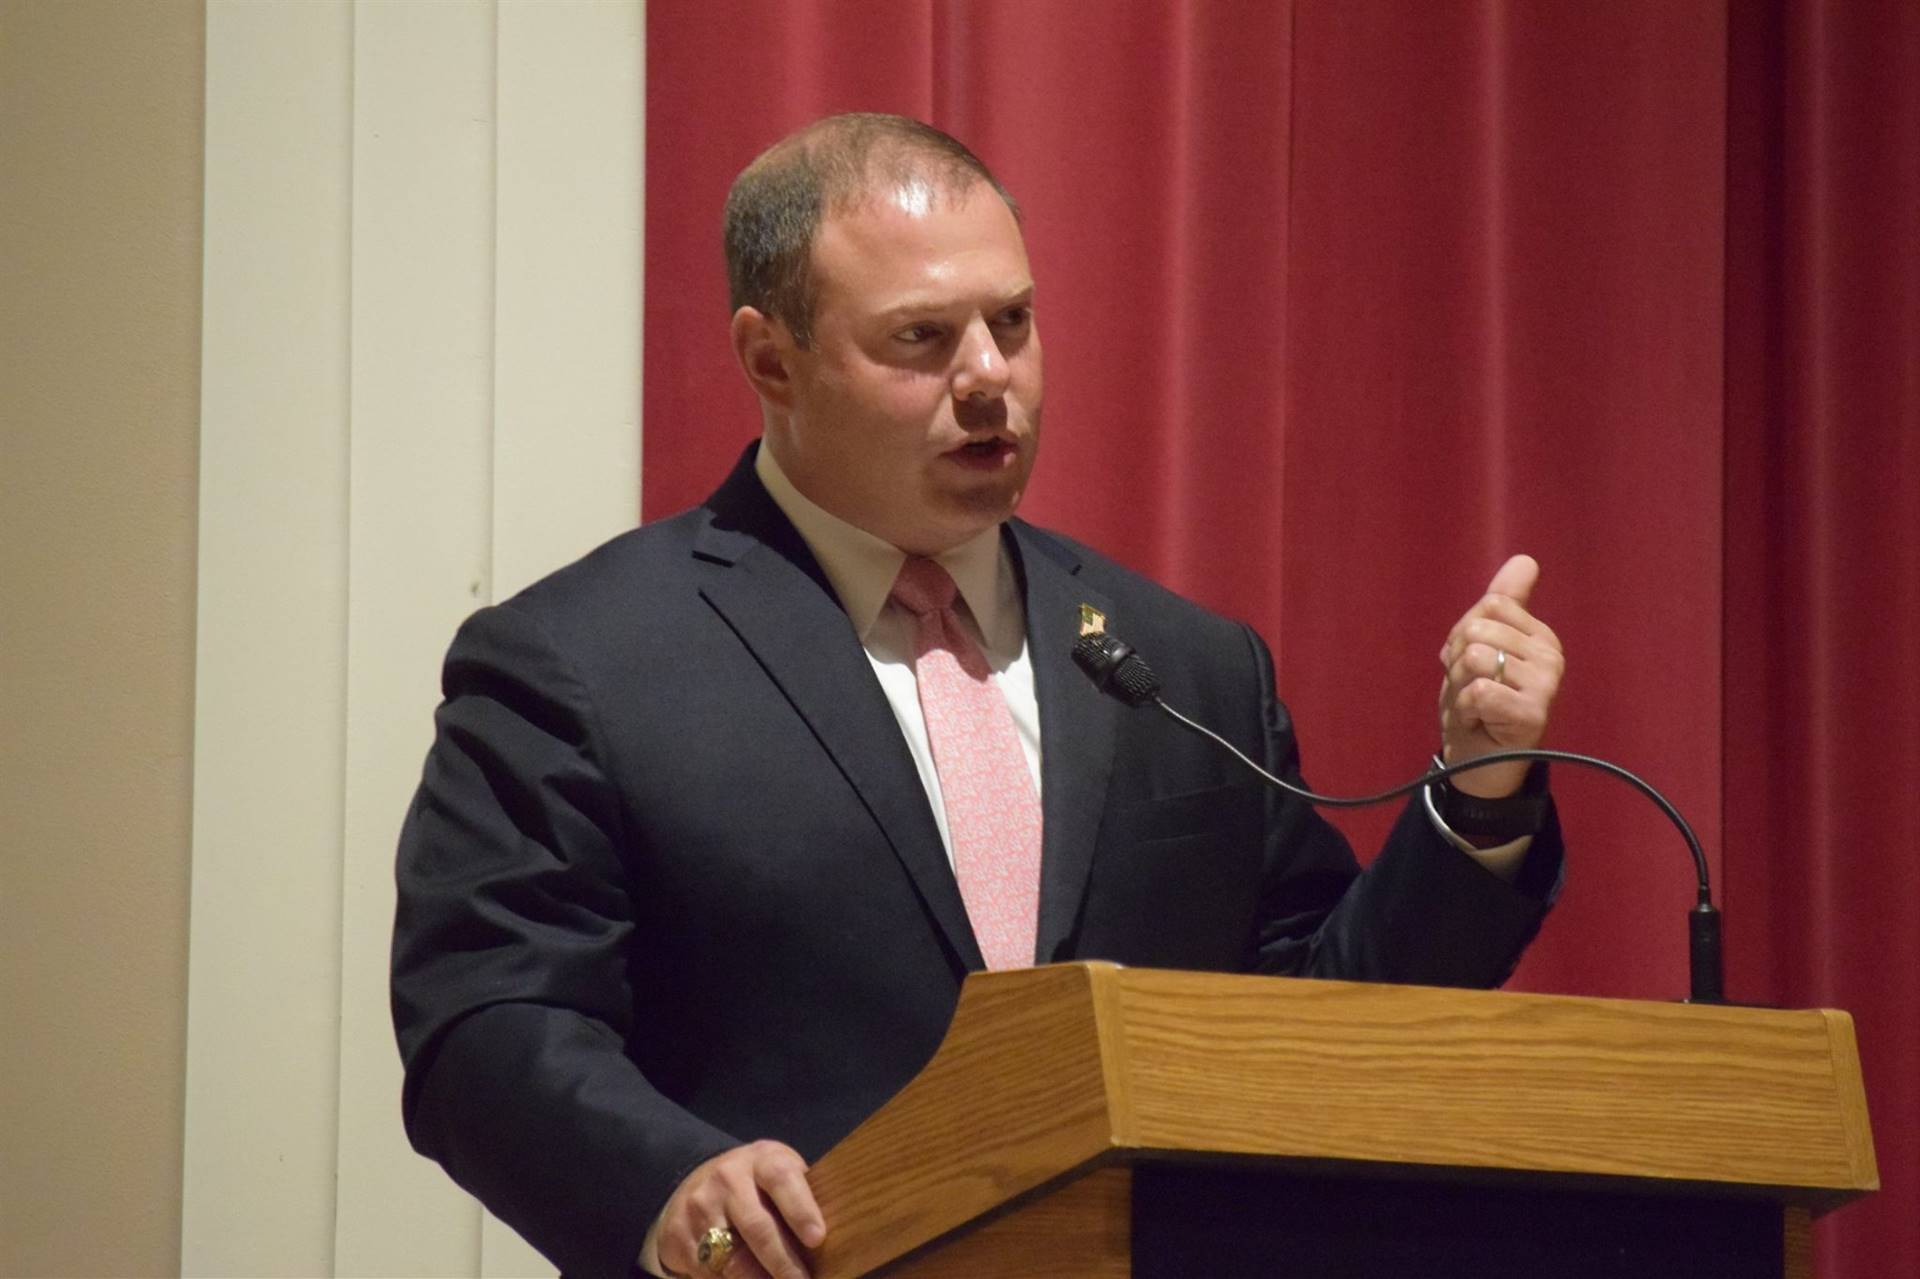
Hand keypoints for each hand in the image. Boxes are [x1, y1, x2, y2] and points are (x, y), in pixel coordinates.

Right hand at [654, 1141, 825, 1278]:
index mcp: (761, 1161)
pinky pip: (708, 1275)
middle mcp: (727, 1181)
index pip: (782, 1179)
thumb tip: (843, 1233)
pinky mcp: (678, 1238)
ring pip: (730, 1260)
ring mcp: (699, 1209)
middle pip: (757, 1228)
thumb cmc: (757, 1184)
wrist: (696, 1181)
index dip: (800, 1209)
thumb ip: (802, 1195)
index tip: (818, 1238)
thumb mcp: (779, 1173)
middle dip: (783, 1263)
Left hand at [1437, 554, 1564, 797]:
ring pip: (1474, 658)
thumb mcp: (1482, 646)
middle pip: (1477, 631)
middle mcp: (1551, 656)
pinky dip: (1466, 709)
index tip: (1472, 666)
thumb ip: (1503, 603)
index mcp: (1540, 636)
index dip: (1463, 635)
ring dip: (1459, 689)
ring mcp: (1547, 685)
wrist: (1479, 763)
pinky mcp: (1534, 714)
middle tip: (1472, 692)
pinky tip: (1481, 723)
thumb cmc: (1479, 704)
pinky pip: (1478, 690)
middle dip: (1457, 665)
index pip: (1489, 606)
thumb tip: (1525, 559)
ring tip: (1476, 707)